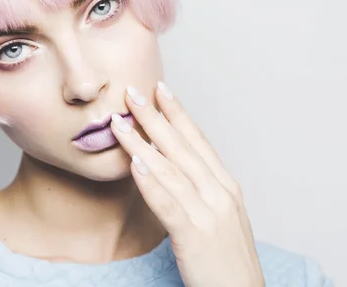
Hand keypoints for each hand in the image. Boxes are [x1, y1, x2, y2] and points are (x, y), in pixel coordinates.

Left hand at [110, 82, 264, 286]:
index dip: (178, 113)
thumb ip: (200, 188)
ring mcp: (208, 213)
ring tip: (119, 122)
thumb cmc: (227, 258)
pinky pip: (168, 204)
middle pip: (182, 147)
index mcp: (225, 186)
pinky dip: (150, 181)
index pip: (197, 141)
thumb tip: (170, 164)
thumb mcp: (220, 215)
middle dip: (155, 116)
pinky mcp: (194, 235)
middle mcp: (219, 193)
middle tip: (132, 92)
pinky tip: (135, 163)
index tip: (161, 90)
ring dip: (142, 142)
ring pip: (170, 169)